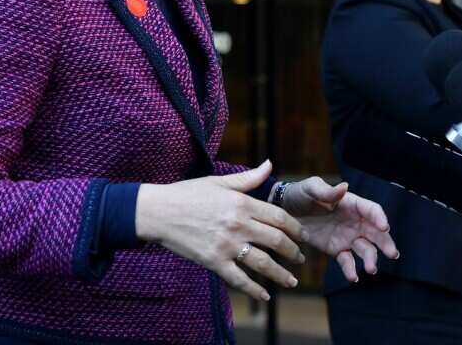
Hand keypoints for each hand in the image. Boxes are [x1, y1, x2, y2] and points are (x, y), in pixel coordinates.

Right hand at [135, 160, 305, 301]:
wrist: (158, 212)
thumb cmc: (187, 194)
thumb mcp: (218, 181)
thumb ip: (248, 178)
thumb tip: (269, 164)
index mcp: (241, 203)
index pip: (279, 217)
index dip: (295, 228)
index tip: (303, 236)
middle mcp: (238, 224)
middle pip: (276, 240)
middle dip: (293, 252)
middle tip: (300, 259)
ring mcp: (226, 245)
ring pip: (263, 263)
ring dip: (281, 274)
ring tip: (291, 281)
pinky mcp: (213, 261)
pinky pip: (239, 279)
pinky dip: (254, 290)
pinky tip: (264, 297)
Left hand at [279, 178, 398, 281]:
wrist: (285, 211)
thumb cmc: (300, 194)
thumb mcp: (311, 189)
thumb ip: (327, 191)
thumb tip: (344, 187)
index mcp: (351, 203)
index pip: (371, 210)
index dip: (379, 217)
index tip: (384, 226)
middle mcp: (354, 221)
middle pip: (376, 232)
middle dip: (385, 243)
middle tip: (392, 253)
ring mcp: (347, 237)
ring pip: (365, 249)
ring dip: (370, 259)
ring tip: (371, 269)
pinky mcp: (337, 250)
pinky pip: (347, 261)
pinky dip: (351, 269)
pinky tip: (353, 277)